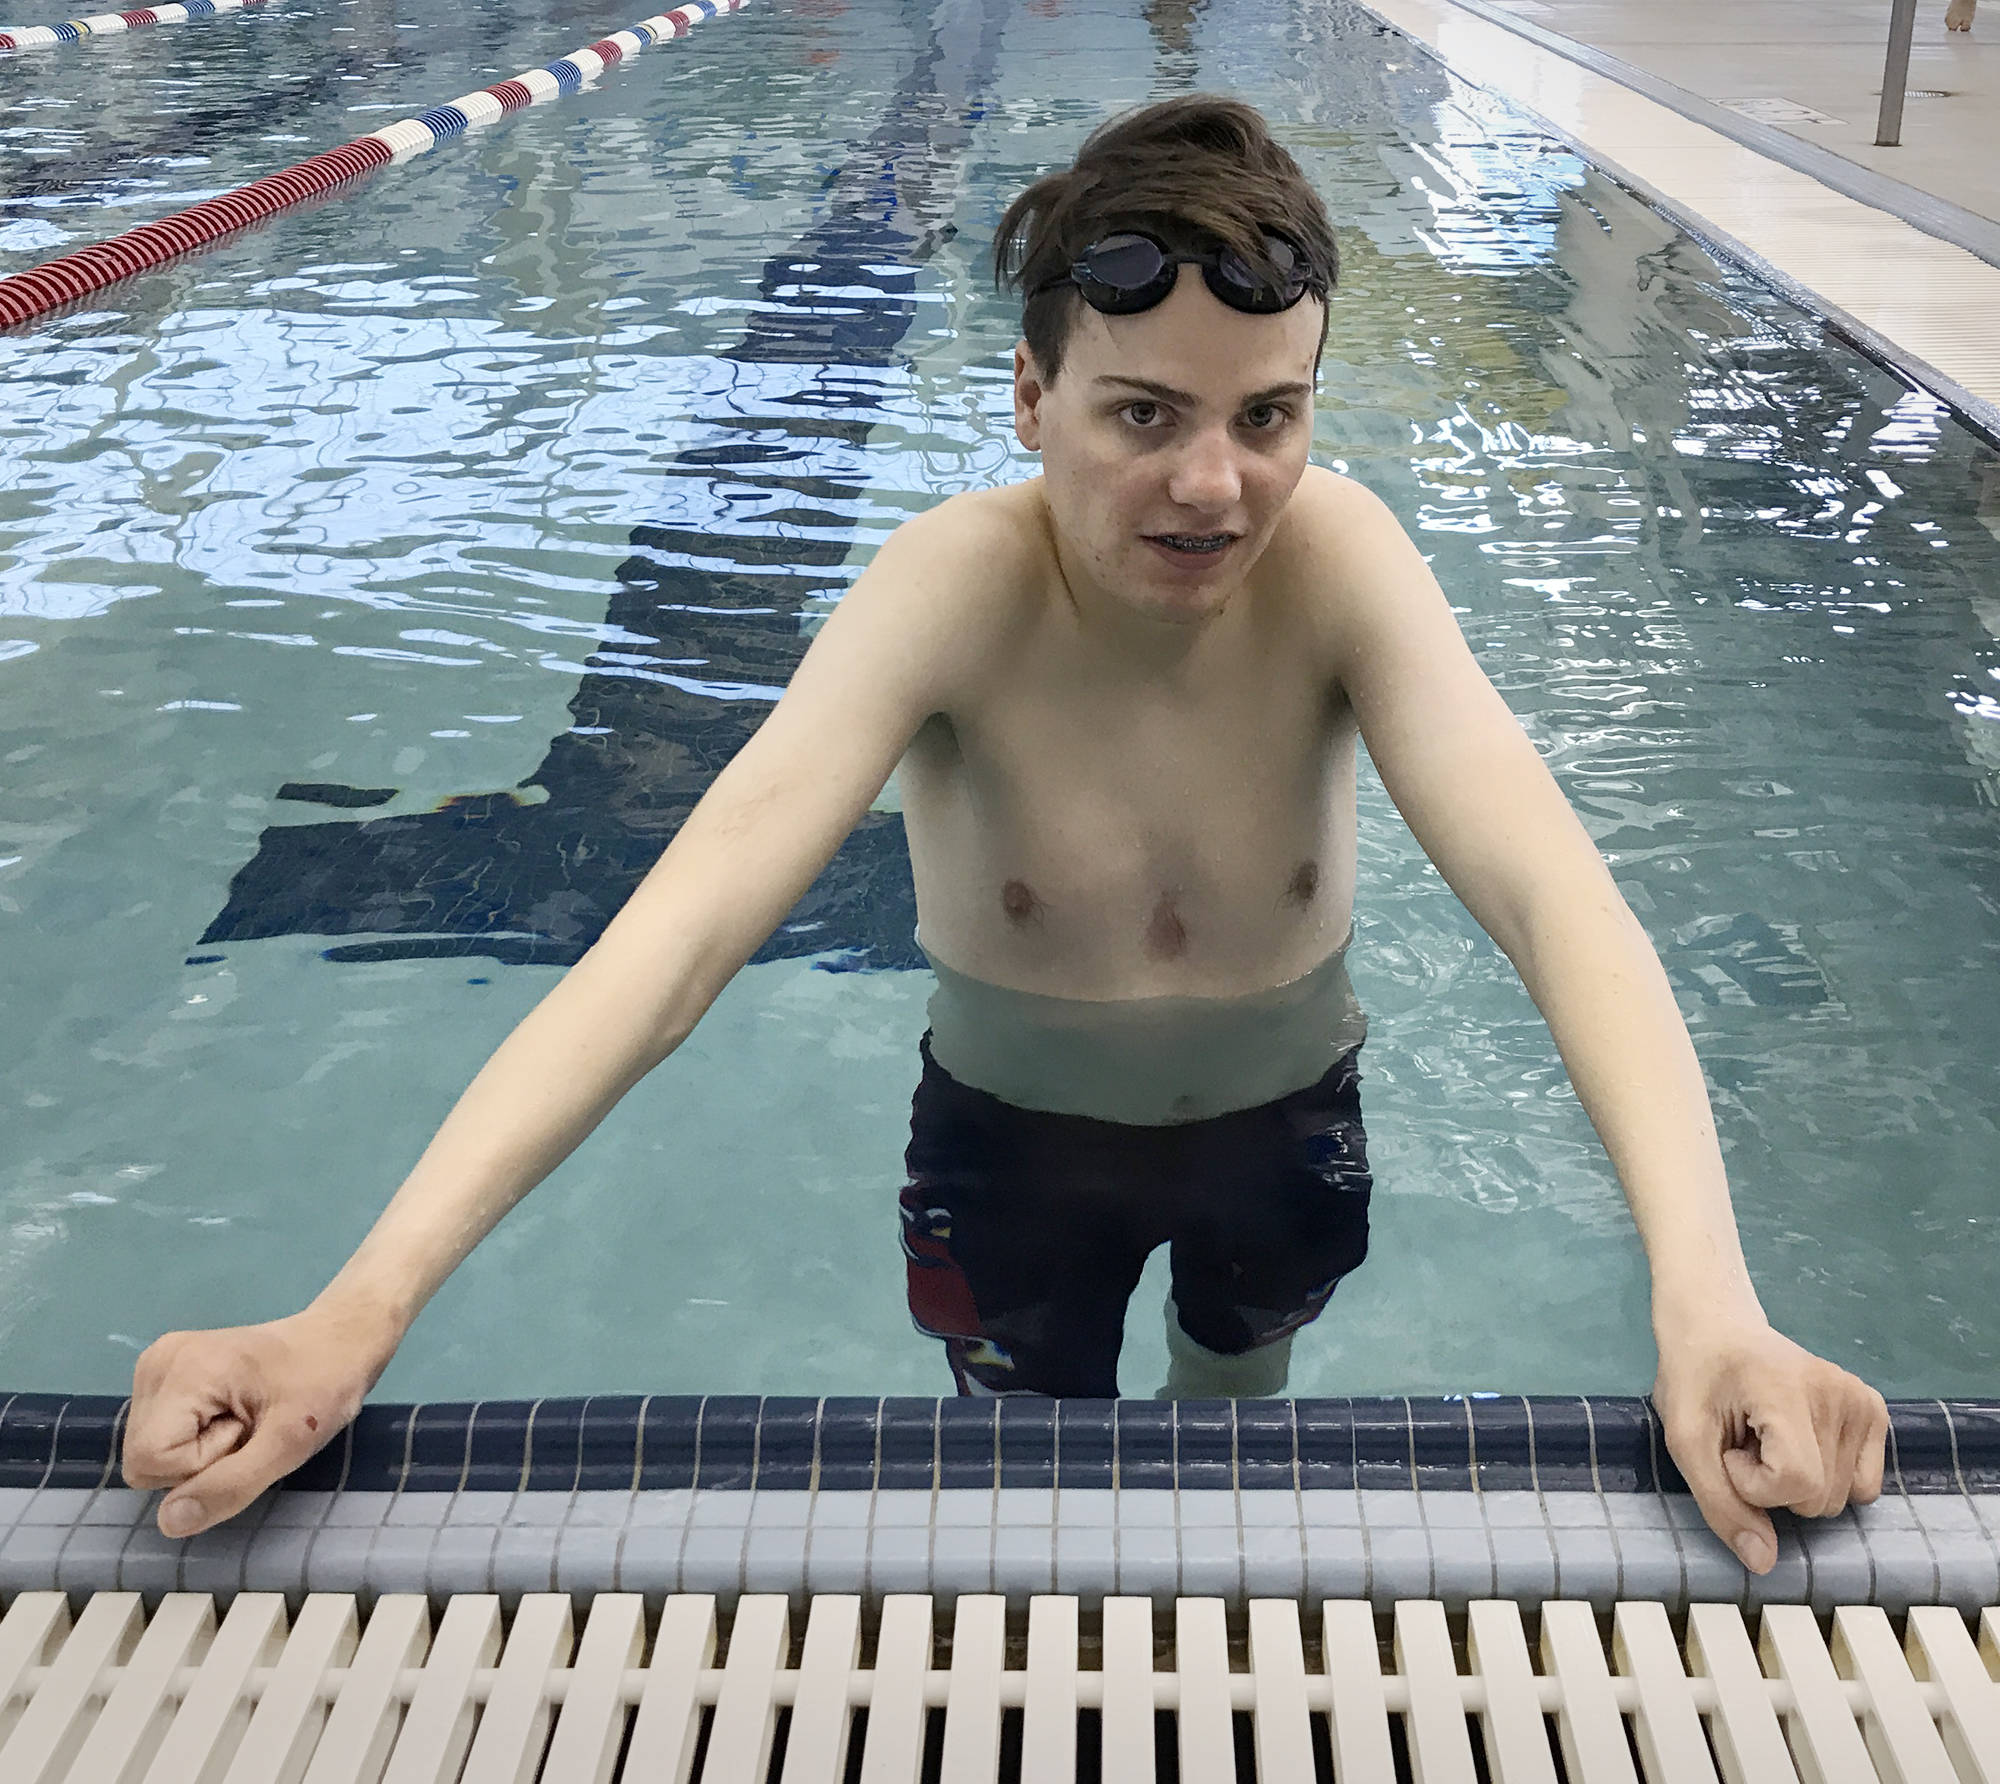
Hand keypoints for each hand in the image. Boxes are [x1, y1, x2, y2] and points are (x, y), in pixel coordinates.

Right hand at [123, 1308, 386, 1538]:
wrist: (338, 1340)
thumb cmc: (324, 1384)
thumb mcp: (289, 1443)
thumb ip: (229, 1485)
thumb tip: (168, 1522)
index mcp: (180, 1370)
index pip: (149, 1461)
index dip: (200, 1467)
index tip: (248, 1434)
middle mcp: (156, 1363)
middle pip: (145, 1460)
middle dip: (199, 1462)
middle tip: (251, 1428)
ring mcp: (157, 1366)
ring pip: (151, 1452)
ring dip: (199, 1452)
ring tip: (246, 1420)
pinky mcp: (166, 1374)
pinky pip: (162, 1436)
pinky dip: (196, 1438)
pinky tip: (233, 1414)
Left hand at [1651, 1316, 1887, 1573]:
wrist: (1717, 1329)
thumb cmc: (1695, 1378)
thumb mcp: (1686, 1441)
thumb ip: (1721, 1504)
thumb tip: (1765, 1564)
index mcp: (1787, 1388)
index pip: (1797, 1482)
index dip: (1752, 1486)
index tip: (1727, 1450)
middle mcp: (1839, 1391)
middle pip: (1820, 1499)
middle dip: (1771, 1487)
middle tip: (1744, 1440)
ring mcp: (1863, 1400)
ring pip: (1841, 1499)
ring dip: (1795, 1483)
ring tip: (1765, 1437)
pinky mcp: (1874, 1410)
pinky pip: (1862, 1485)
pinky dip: (1827, 1478)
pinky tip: (1797, 1441)